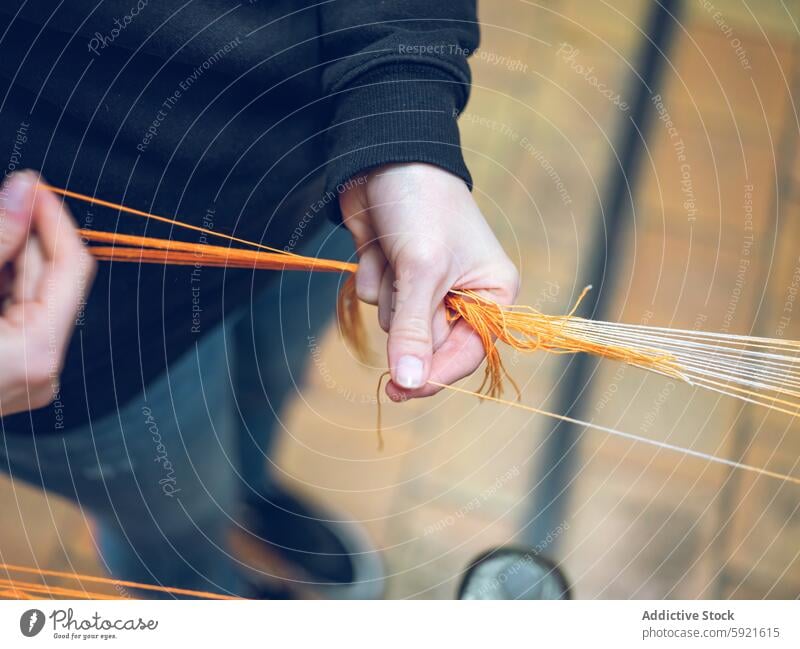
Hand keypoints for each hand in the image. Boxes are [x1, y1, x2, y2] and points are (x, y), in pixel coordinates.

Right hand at [0, 171, 95, 415]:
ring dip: (7, 258)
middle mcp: (42, 368)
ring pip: (28, 296)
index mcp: (38, 351)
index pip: (72, 268)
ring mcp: (26, 376)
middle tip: (2, 198)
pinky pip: (12, 316)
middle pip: (49, 281)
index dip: (54, 219)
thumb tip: (21, 191)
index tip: (30, 184)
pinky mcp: (7, 374)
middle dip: (24, 234)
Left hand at [340, 163, 518, 400]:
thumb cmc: (422, 206)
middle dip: (407, 322)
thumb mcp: (422, 271)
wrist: (385, 156)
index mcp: (493, 293)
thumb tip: (409, 384)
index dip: (435, 376)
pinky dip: (373, 276)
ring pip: (395, 323)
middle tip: (402, 299)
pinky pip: (376, 300)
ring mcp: (427, 285)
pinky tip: (380, 247)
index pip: (468, 354)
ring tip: (395, 254)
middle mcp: (464, 294)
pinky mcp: (397, 275)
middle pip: (428, 344)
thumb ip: (414, 332)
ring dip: (388, 294)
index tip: (400, 391)